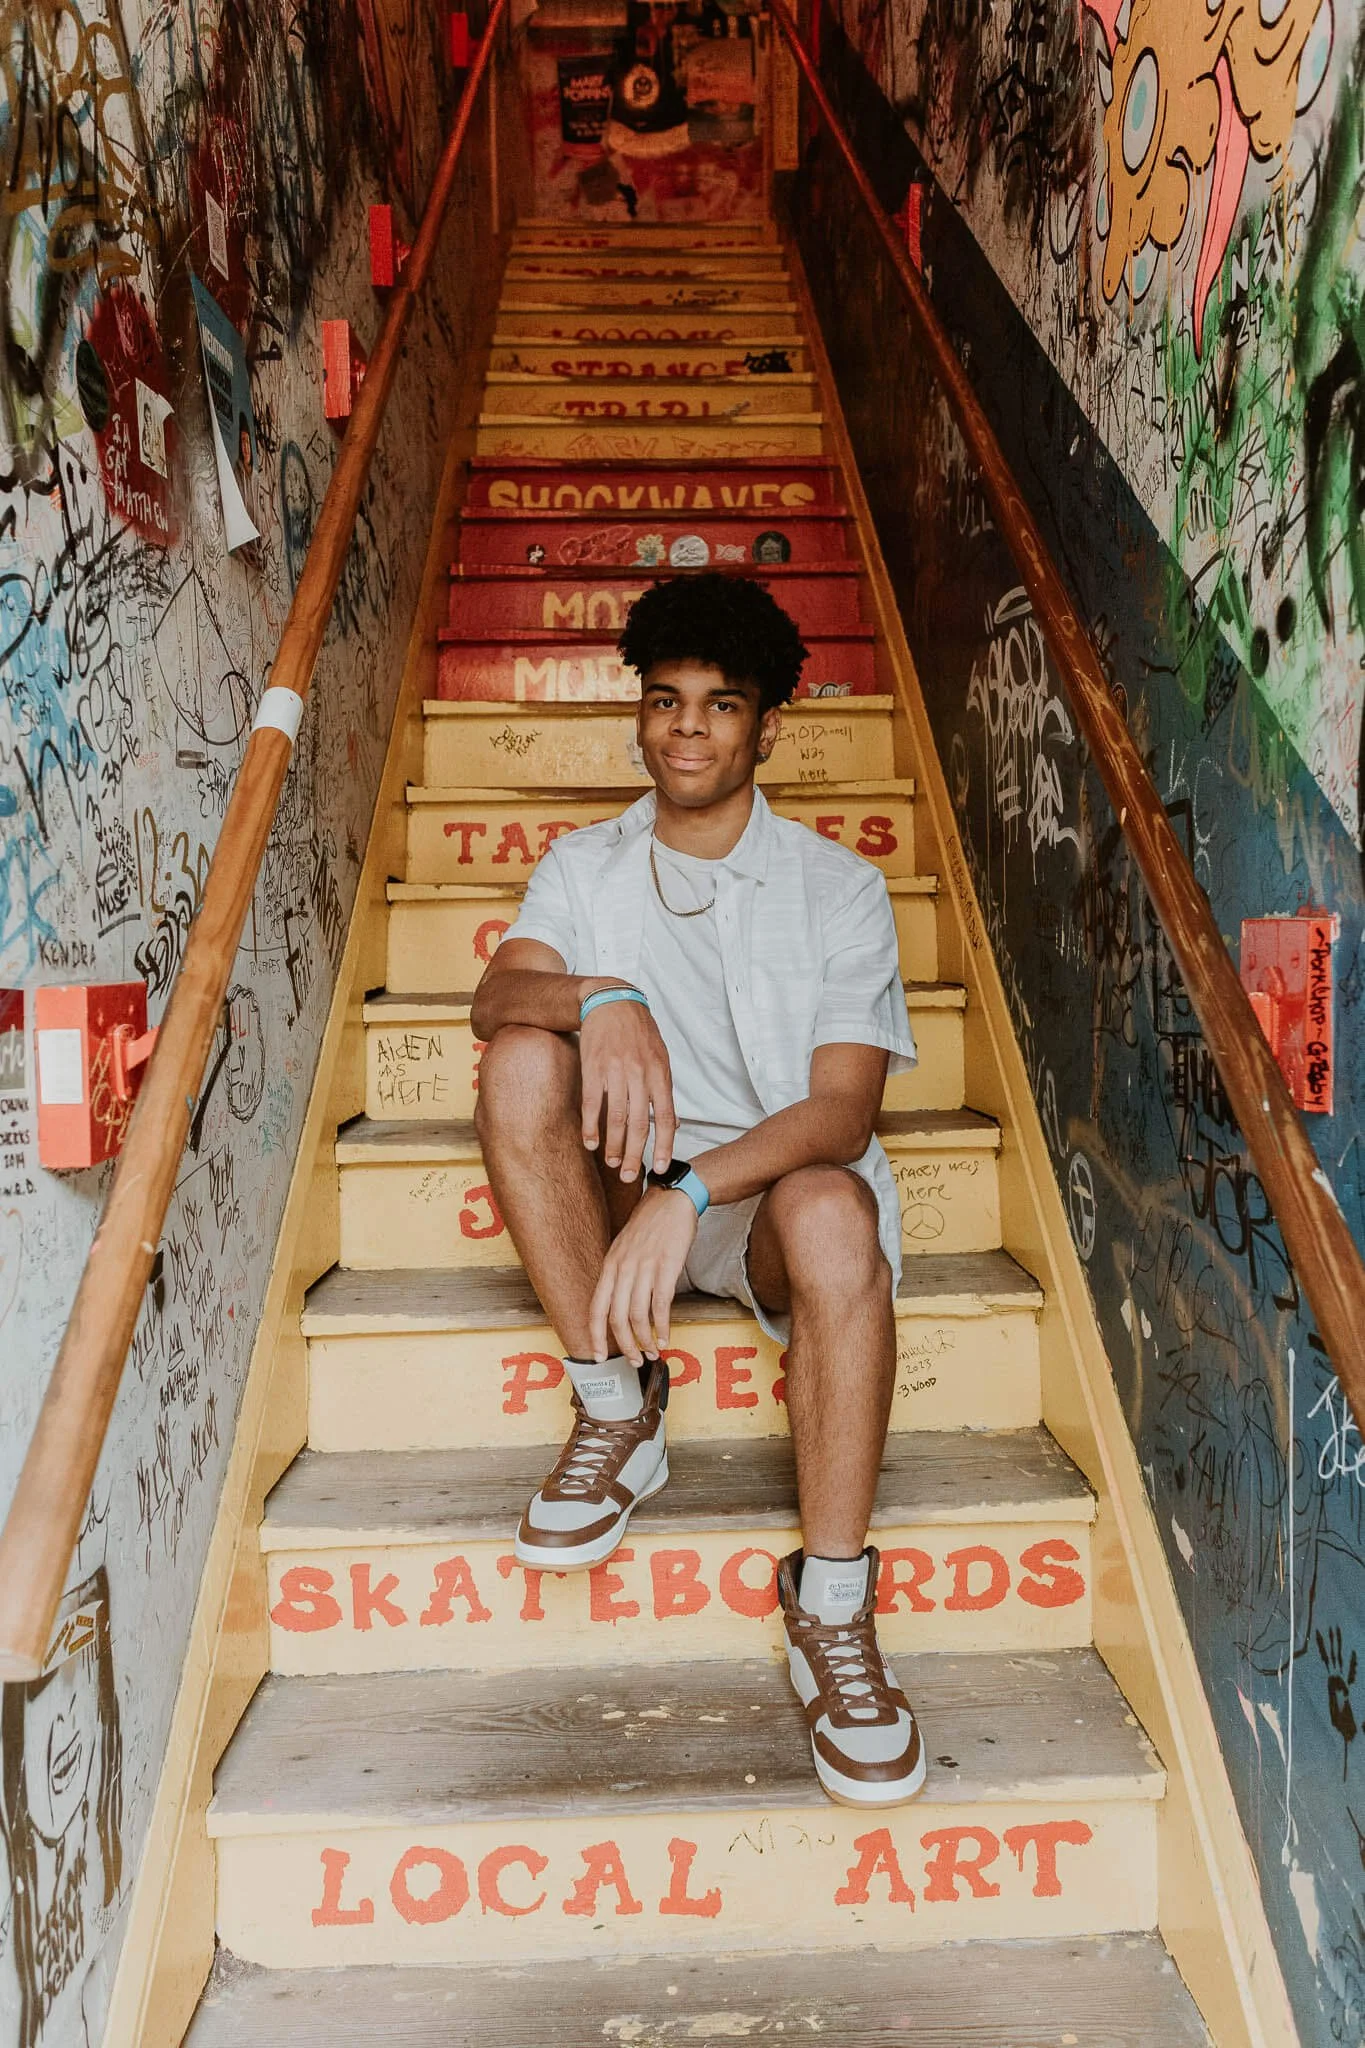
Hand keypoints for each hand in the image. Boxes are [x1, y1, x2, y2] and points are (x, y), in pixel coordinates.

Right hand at [580, 997, 676, 1182]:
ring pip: (616, 1118)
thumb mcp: (661, 1056)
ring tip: (612, 1163)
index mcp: (660, 1074)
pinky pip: (593, 1103)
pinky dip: (591, 1126)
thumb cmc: (638, 1032)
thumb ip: (664, 1089)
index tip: (659, 1167)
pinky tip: (590, 1142)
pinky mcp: (594, 1068)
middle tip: (629, 1176)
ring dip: (613, 1145)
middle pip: (640, 1124)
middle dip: (635, 1155)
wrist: (612, 1001)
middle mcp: (641, 1075)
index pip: (666, 1117)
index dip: (663, 1146)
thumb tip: (672, 1122)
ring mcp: (616, 1072)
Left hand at [589, 1187, 697, 1363]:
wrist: (672, 1200)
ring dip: (645, 1340)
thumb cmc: (650, 1225)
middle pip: (617, 1318)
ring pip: (638, 1316)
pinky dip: (662, 1326)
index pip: (596, 1308)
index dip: (595, 1336)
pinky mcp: (666, 1267)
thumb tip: (618, 1306)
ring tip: (654, 1352)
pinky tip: (666, 1336)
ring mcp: (644, 1268)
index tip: (598, 1356)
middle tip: (635, 1361)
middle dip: (625, 1345)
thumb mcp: (624, 1248)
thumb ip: (619, 1274)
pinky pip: (661, 1305)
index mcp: (610, 1266)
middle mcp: (623, 1269)